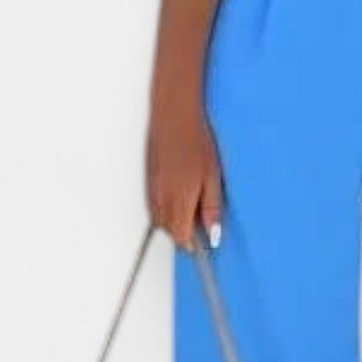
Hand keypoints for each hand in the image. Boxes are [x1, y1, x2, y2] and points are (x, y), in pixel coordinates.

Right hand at [145, 91, 224, 251]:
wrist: (174, 115)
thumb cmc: (197, 141)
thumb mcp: (213, 177)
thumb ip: (212, 208)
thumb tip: (214, 235)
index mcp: (179, 199)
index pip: (181, 236)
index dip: (192, 244)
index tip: (203, 245)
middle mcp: (161, 198)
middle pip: (168, 231)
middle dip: (183, 234)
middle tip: (200, 224)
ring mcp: (152, 188)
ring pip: (159, 219)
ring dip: (173, 222)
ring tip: (191, 206)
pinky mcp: (147, 179)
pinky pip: (153, 205)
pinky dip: (164, 209)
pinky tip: (178, 195)